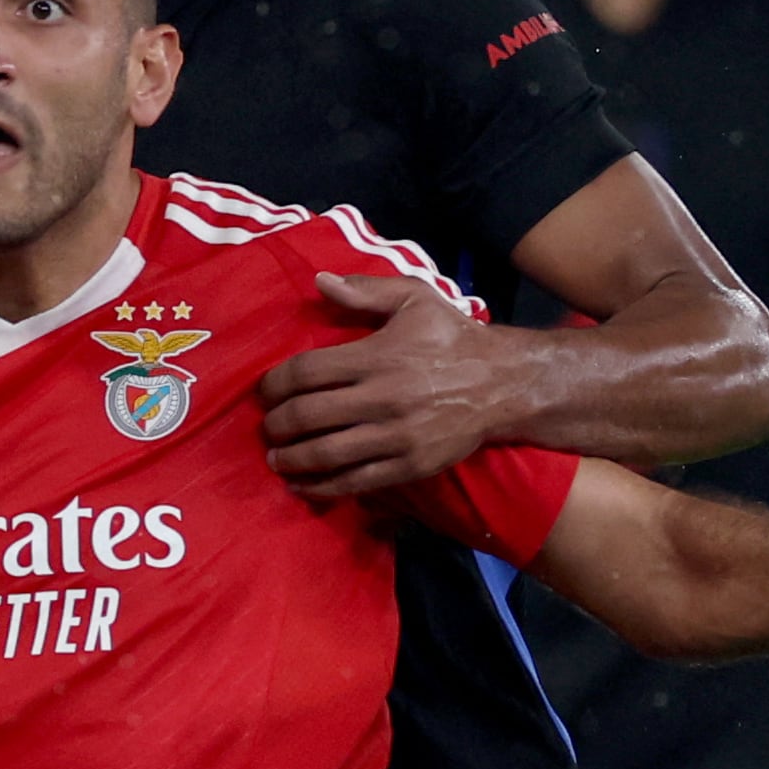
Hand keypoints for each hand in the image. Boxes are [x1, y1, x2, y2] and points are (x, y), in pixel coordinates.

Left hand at [262, 272, 518, 498]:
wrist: (504, 383)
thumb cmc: (452, 337)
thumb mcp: (415, 299)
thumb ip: (366, 291)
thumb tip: (319, 281)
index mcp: (377, 356)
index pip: (307, 372)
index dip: (274, 385)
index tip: (264, 392)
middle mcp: (382, 397)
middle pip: (309, 415)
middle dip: (277, 424)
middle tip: (267, 427)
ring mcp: (396, 436)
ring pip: (327, 453)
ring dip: (292, 459)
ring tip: (276, 458)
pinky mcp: (410, 465)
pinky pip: (357, 480)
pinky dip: (324, 487)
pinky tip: (303, 485)